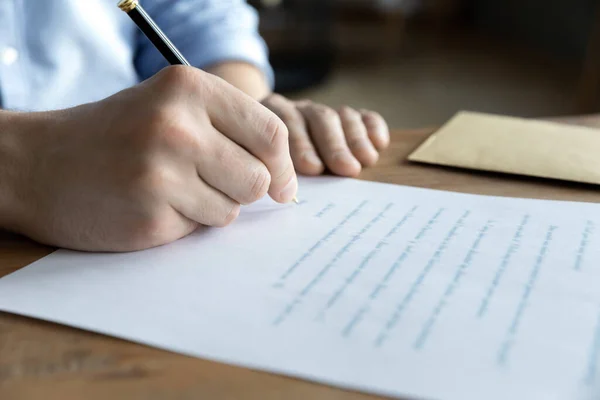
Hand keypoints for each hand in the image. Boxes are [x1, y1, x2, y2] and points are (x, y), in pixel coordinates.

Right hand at [5, 66, 296, 251]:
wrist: (38, 165)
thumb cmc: (115, 136)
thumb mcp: (170, 107)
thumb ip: (228, 129)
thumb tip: (286, 176)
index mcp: (188, 88)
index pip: (270, 133)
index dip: (284, 167)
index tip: (284, 187)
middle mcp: (178, 125)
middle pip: (259, 178)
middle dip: (244, 190)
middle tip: (212, 184)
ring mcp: (162, 172)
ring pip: (233, 209)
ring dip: (212, 206)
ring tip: (170, 189)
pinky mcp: (150, 214)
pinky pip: (200, 228)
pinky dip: (184, 222)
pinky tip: (151, 205)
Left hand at [262, 94, 389, 176]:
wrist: (268, 145)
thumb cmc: (268, 165)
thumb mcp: (266, 163)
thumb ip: (273, 171)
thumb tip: (286, 190)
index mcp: (272, 114)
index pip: (287, 121)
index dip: (301, 144)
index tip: (313, 168)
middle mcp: (300, 110)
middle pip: (319, 119)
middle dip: (335, 145)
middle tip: (347, 168)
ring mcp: (325, 112)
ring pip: (342, 116)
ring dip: (356, 139)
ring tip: (366, 160)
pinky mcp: (347, 118)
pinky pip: (364, 116)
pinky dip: (373, 127)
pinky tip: (379, 143)